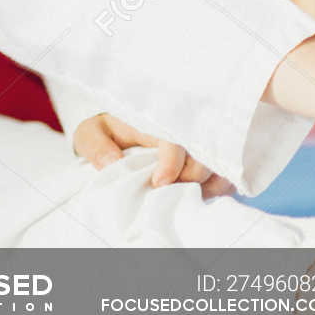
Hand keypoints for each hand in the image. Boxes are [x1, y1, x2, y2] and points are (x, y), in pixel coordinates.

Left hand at [72, 112, 234, 198]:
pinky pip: (225, 171)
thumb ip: (97, 147)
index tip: (158, 183)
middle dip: (191, 178)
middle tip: (170, 191)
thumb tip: (113, 164)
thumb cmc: (103, 128)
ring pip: (218, 163)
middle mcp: (180, 127)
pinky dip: (219, 185)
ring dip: (209, 184)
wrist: (113, 122)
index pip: (174, 139)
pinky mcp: (206, 154)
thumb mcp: (90, 132)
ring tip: (189, 196)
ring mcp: (196, 140)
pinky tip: (202, 194)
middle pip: (202, 153)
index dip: (171, 164)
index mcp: (152, 118)